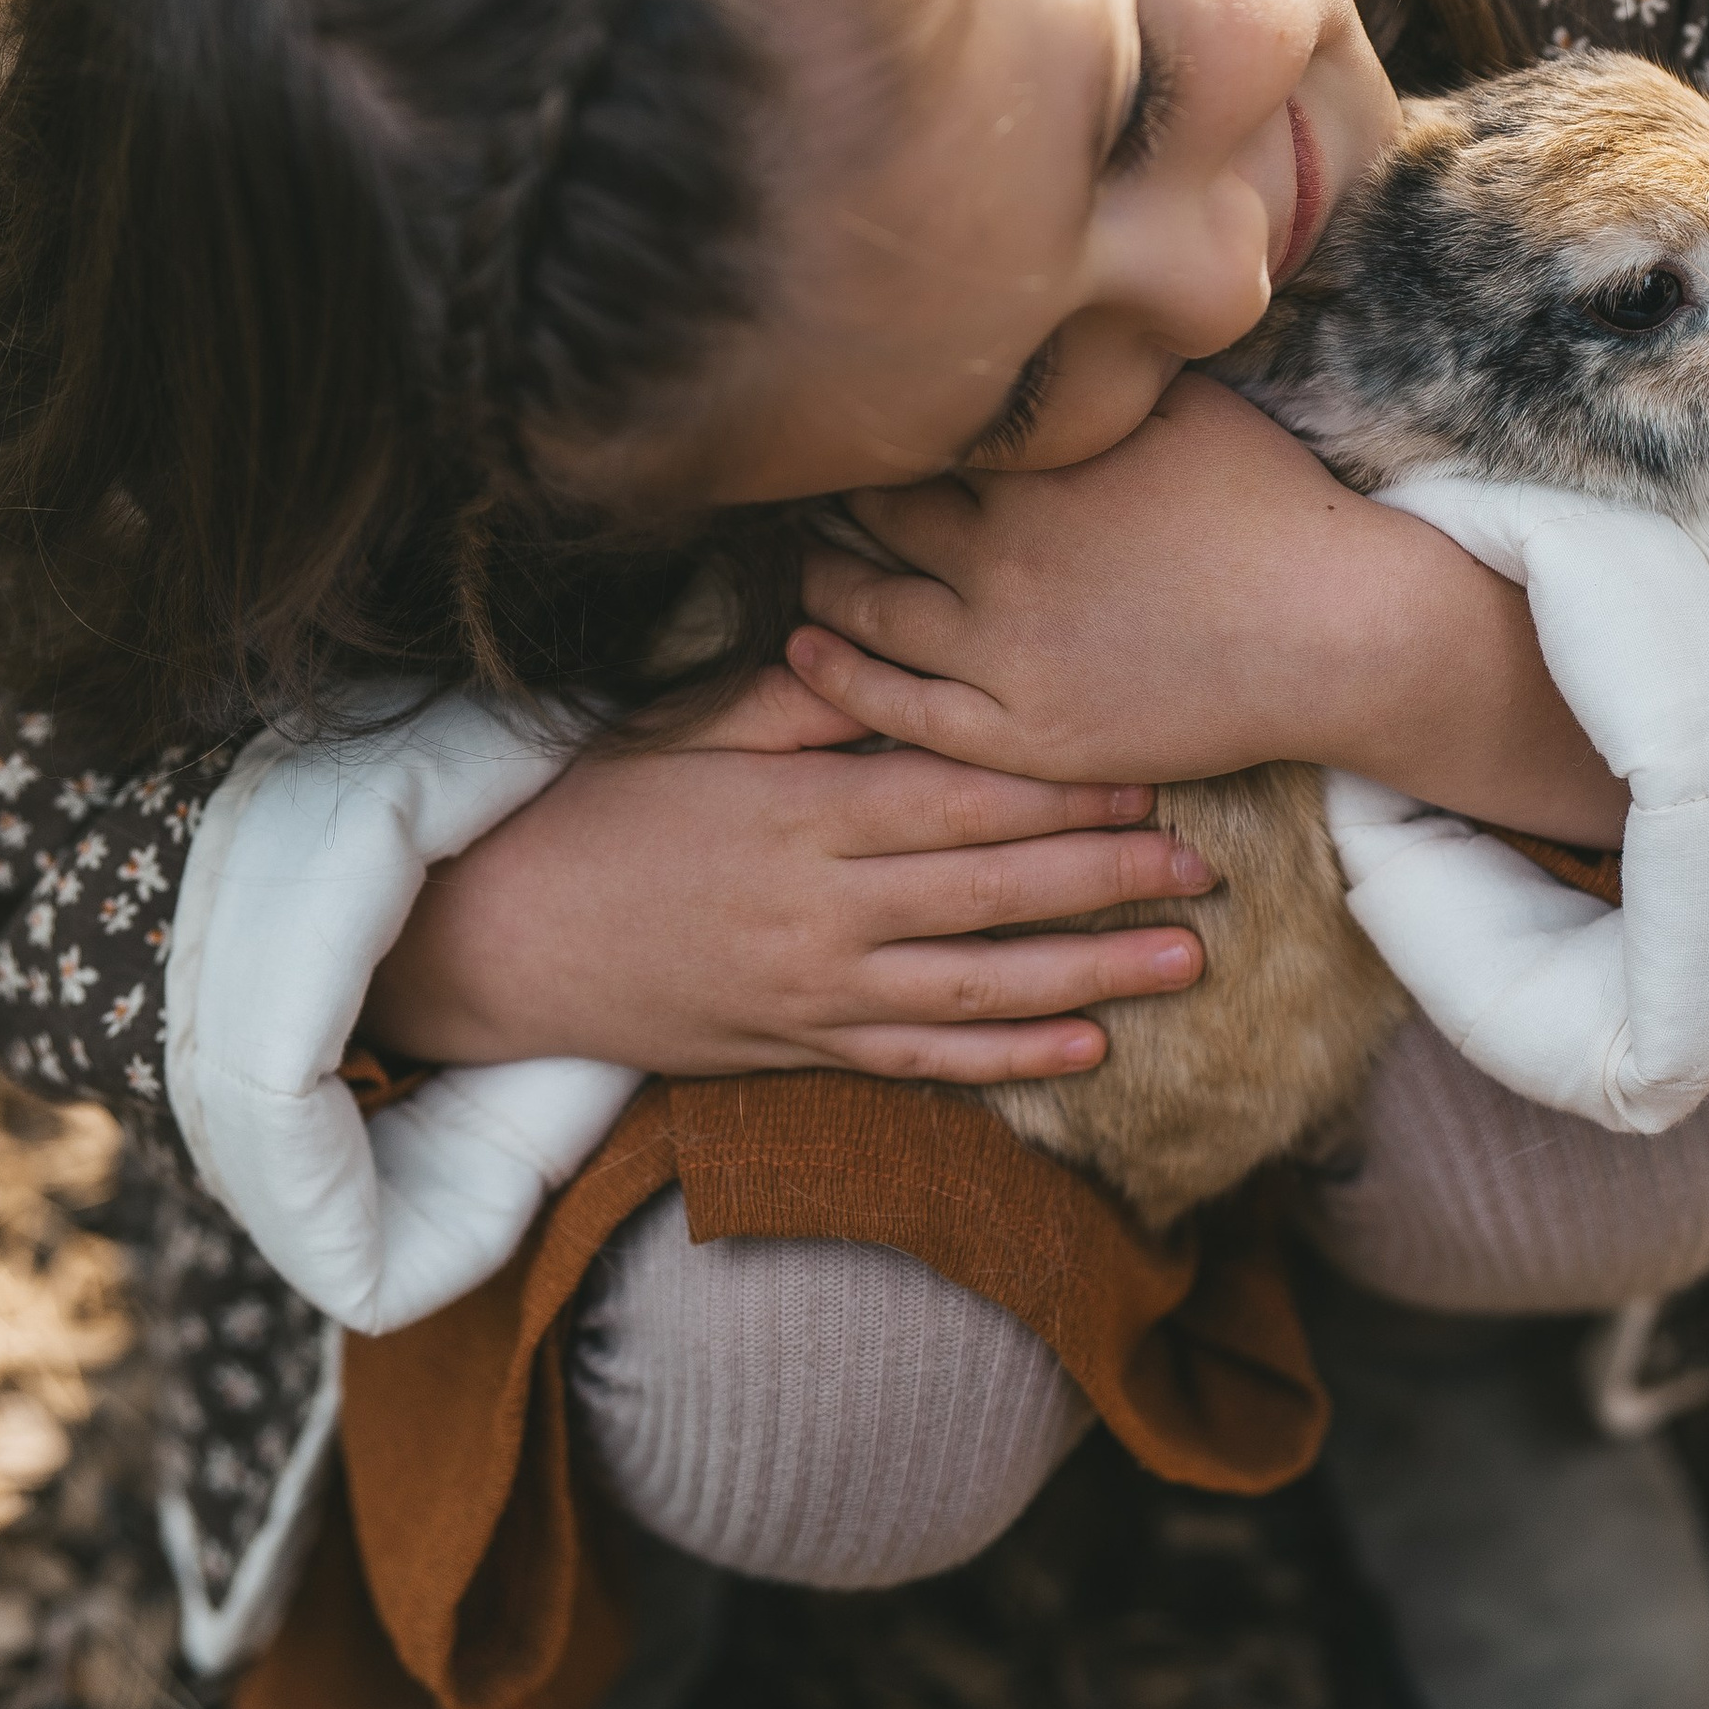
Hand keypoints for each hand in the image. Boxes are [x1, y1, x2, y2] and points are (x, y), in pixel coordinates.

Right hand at [362, 664, 1214, 1085]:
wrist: (496, 941)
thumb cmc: (591, 815)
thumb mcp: (684, 731)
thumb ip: (795, 701)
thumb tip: (886, 649)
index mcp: (801, 815)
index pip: (959, 800)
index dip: (1063, 794)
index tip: (1151, 777)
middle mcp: (821, 909)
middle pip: (994, 892)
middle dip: (1110, 879)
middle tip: (1212, 868)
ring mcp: (812, 989)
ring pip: (979, 987)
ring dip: (1092, 974)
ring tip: (1188, 962)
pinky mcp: (796, 1048)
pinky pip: (919, 1059)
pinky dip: (1006, 1060)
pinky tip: (1086, 1050)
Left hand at [788, 373, 1627, 845]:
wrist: (1340, 635)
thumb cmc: (1273, 509)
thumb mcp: (1187, 402)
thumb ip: (1106, 366)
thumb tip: (1061, 292)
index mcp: (1038, 466)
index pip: (909, 432)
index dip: (866, 414)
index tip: (829, 392)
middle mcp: (1004, 554)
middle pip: (874, 513)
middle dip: (828, 490)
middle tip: (784, 469)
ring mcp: (1007, 649)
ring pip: (870, 608)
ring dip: (820, 579)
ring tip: (792, 557)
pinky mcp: (1023, 730)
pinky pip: (899, 708)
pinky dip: (836, 676)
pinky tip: (802, 650)